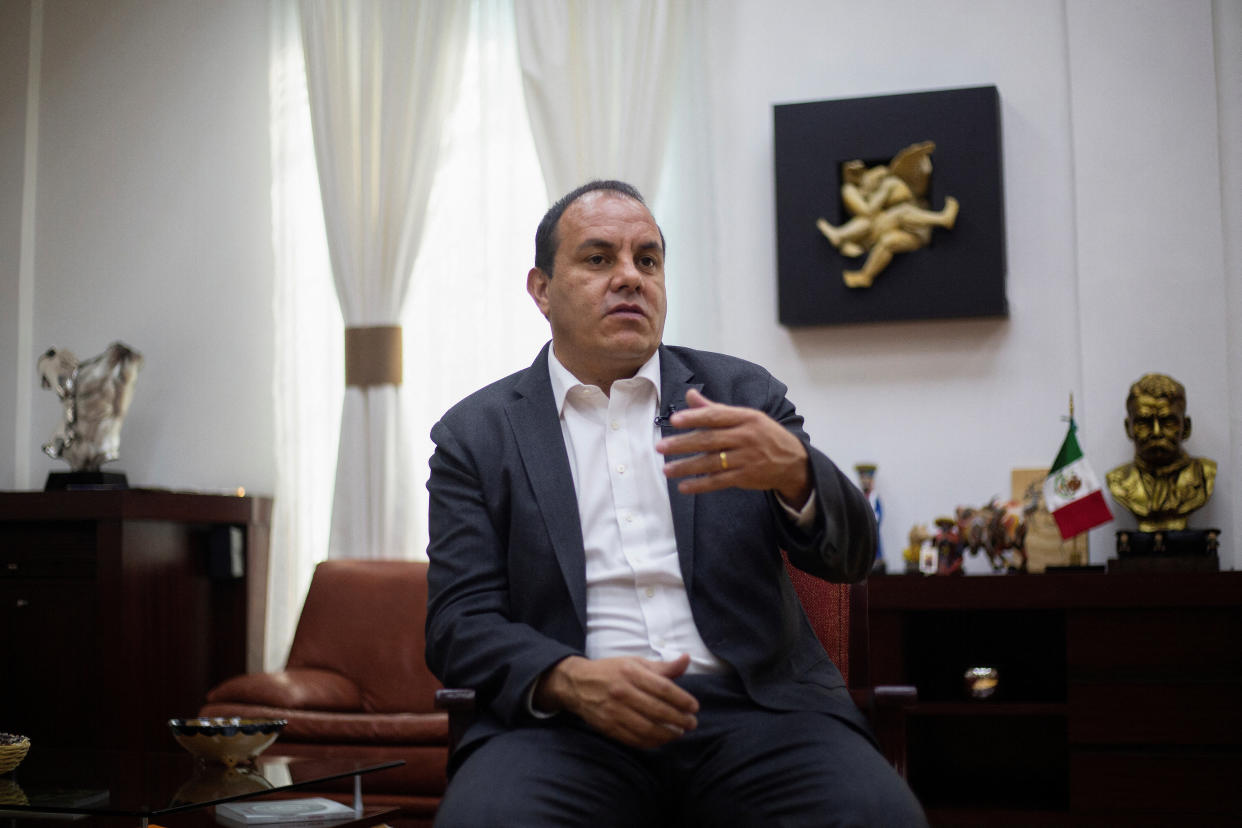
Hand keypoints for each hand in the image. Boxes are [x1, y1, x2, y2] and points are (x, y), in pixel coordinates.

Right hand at [533, 654, 698, 748]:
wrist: (577, 684)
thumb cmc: (611, 671)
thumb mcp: (635, 663)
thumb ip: (663, 667)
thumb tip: (687, 659)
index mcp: (631, 673)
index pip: (664, 688)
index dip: (682, 699)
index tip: (694, 707)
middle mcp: (622, 692)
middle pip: (658, 710)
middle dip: (679, 719)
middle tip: (692, 723)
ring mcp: (614, 712)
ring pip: (647, 728)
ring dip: (668, 734)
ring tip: (679, 732)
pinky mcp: (608, 727)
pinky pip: (634, 739)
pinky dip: (651, 742)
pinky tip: (661, 740)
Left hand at [656, 389, 811, 506]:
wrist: (793, 461)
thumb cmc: (763, 435)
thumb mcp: (745, 417)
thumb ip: (716, 408)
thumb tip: (690, 395)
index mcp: (745, 417)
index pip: (716, 415)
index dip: (694, 417)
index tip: (674, 420)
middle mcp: (746, 436)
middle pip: (710, 439)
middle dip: (683, 443)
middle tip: (660, 447)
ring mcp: (746, 458)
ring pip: (711, 462)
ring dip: (687, 467)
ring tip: (667, 469)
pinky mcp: (746, 477)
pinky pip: (719, 481)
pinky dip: (700, 485)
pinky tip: (684, 486)